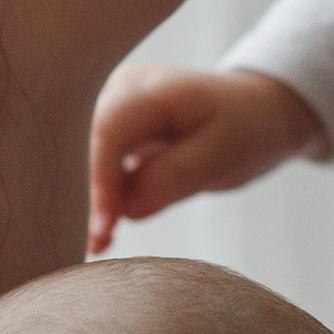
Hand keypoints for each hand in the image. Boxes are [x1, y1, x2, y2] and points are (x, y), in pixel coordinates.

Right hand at [87, 63, 328, 251]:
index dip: (99, 181)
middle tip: (95, 244)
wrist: (253, 112)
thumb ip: (172, 179)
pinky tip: (103, 230)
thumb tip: (126, 209)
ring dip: (88, 200)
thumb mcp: (220, 155)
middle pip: (81, 142)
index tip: (102, 228)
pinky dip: (99, 197)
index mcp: (148, 89)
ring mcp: (110, 107)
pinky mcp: (111, 130)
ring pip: (81, 156)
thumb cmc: (244, 128)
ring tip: (98, 243)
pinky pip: (94, 165)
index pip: (107, 132)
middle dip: (84, 195)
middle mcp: (119, 91)